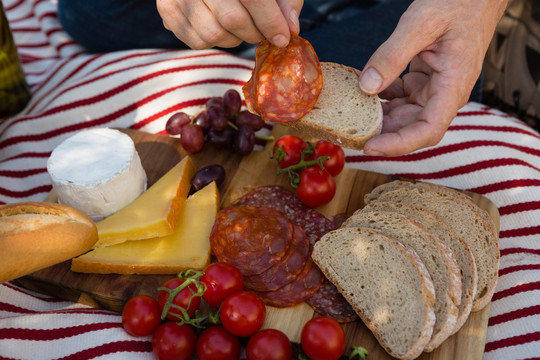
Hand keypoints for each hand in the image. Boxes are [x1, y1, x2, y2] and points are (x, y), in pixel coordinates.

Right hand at [156, 0, 302, 48]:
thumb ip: (284, 0)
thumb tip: (289, 29)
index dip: (270, 21)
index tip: (282, 38)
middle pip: (232, 19)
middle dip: (254, 33)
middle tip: (262, 32)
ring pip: (212, 34)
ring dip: (234, 40)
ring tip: (241, 27)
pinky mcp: (166, 8)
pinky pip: (196, 41)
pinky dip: (215, 41)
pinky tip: (220, 25)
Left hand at [359, 0, 509, 155]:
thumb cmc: (458, 3)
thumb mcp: (420, 24)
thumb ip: (392, 55)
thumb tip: (367, 86)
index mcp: (453, 85)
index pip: (428, 130)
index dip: (399, 144)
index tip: (371, 146)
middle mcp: (444, 93)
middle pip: (411, 127)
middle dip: (381, 133)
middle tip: (349, 131)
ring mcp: (433, 88)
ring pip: (403, 114)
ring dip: (377, 115)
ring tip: (350, 111)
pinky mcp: (423, 80)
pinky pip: (399, 97)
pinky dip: (379, 95)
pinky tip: (361, 86)